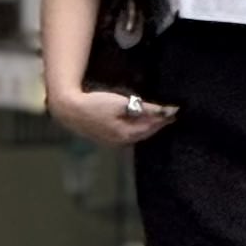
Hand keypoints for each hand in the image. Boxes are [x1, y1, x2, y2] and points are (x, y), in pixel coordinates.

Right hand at [48, 79, 176, 147]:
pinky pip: (128, 134)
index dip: (164, 118)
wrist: (69, 110)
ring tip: (158, 118)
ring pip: (137, 134)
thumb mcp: (121, 103)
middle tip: (170, 115)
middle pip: (146, 133)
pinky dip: (137, 128)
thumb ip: (144, 108)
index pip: (152, 126)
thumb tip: (165, 111)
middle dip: (158, 124)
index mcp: (127, 134)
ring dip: (148, 126)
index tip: (176, 111)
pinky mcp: (106, 138)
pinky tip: (138, 122)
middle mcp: (122, 142)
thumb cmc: (95, 104)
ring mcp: (113, 142)